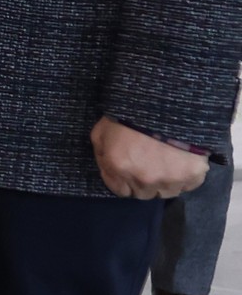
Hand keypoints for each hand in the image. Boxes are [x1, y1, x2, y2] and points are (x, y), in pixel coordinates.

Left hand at [92, 116, 211, 198]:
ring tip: (165, 162)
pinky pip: (187, 185)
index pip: (119, 191)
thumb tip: (107, 169)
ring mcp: (170, 180)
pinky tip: (180, 161)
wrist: (166, 101)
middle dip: (142, 182)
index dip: (123, 180)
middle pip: (143, 194)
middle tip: (147, 164)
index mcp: (119, 169)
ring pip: (166, 192)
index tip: (128, 169)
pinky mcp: (193, 176)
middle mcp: (144, 180)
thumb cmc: (129, 113)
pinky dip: (184, 177)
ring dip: (164, 181)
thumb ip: (102, 155)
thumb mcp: (101, 131)